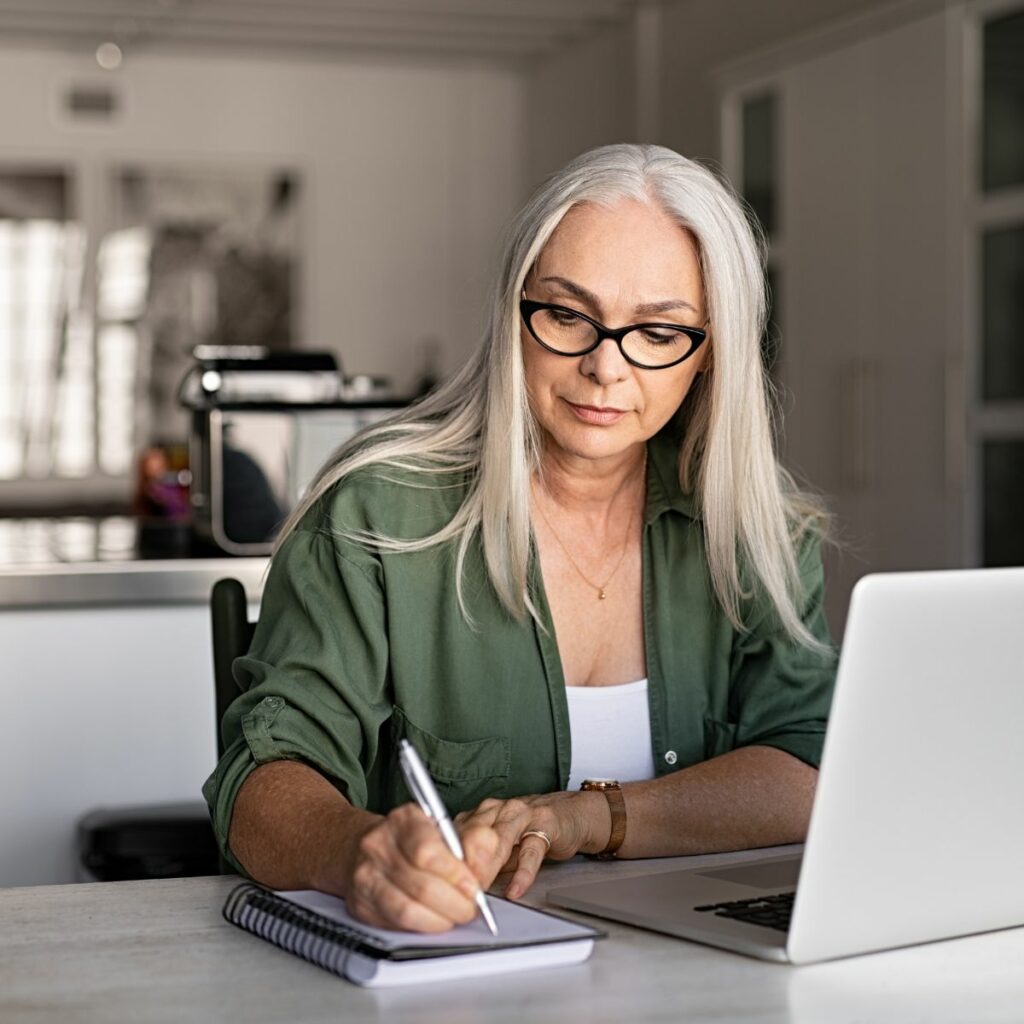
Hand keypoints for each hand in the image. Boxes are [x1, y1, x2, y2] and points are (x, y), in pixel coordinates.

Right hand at [335, 803, 499, 932]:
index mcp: (403, 820)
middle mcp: (379, 845)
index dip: (455, 875)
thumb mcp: (445, 828)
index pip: (427, 851)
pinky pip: (395, 925)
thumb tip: (483, 867)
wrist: (366, 847)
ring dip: (440, 920)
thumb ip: (473, 842)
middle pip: (421, 885)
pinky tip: (433, 920)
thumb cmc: (413, 839)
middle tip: (470, 908)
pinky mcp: (360, 904)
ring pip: (407, 910)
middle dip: (454, 904)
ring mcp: (366, 876)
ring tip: (454, 916)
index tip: (473, 887)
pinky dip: (421, 927)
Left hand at [456, 791, 610, 900]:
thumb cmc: (529, 831)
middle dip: (464, 866)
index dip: (447, 861)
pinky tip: (515, 889)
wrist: (569, 814)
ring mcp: (521, 814)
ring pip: (499, 839)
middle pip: (473, 835)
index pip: (456, 835)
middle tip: (458, 892)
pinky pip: (531, 850)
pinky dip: (522, 873)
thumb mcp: (499, 847)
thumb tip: (455, 888)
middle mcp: (498, 809)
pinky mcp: (545, 825)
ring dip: (487, 867)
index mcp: (481, 813)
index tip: (441, 885)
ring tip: (480, 890)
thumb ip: (479, 861)